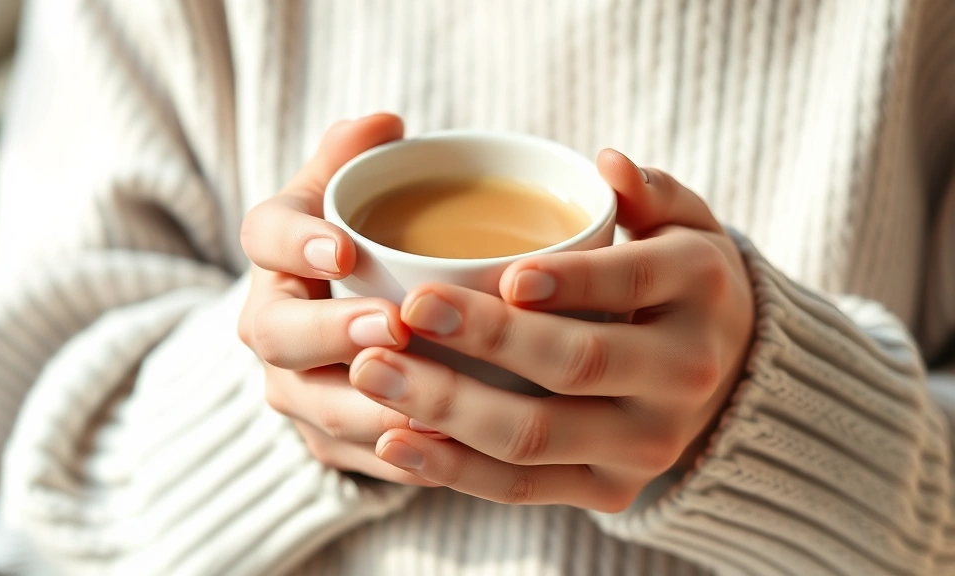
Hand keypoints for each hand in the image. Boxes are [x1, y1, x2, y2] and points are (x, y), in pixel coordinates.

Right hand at [238, 113, 437, 485]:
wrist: (340, 337)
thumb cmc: (356, 250)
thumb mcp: (347, 198)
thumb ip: (356, 162)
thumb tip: (384, 123)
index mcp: (274, 257)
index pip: (265, 239)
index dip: (296, 244)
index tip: (341, 245)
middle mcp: (270, 327)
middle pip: (281, 336)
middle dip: (334, 335)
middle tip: (394, 326)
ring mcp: (294, 390)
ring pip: (321, 408)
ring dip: (374, 406)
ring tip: (432, 401)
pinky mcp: (325, 442)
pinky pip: (358, 459)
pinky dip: (403, 459)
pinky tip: (451, 453)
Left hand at [349, 150, 754, 510]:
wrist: (721, 371)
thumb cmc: (677, 279)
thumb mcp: (684, 222)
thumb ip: (651, 191)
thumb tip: (607, 166)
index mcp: (699, 290)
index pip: (632, 281)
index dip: (569, 280)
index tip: (503, 273)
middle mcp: (685, 375)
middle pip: (575, 364)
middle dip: (484, 340)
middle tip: (404, 313)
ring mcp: (647, 445)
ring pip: (535, 437)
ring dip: (446, 409)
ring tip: (373, 374)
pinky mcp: (609, 491)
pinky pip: (522, 489)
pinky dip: (454, 469)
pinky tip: (394, 442)